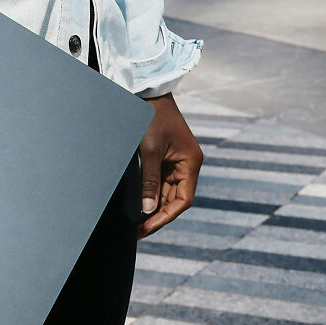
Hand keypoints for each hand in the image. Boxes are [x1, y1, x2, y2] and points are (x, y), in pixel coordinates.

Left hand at [137, 92, 202, 239]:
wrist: (146, 93)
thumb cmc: (151, 118)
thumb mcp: (149, 151)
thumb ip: (150, 182)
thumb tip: (147, 210)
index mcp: (190, 163)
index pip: (183, 200)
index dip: (165, 217)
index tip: (147, 227)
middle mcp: (187, 164)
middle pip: (175, 200)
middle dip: (157, 216)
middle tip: (136, 232)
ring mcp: (176, 162)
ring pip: (167, 194)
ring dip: (152, 208)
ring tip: (135, 224)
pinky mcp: (164, 159)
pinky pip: (159, 183)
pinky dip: (149, 196)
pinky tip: (137, 206)